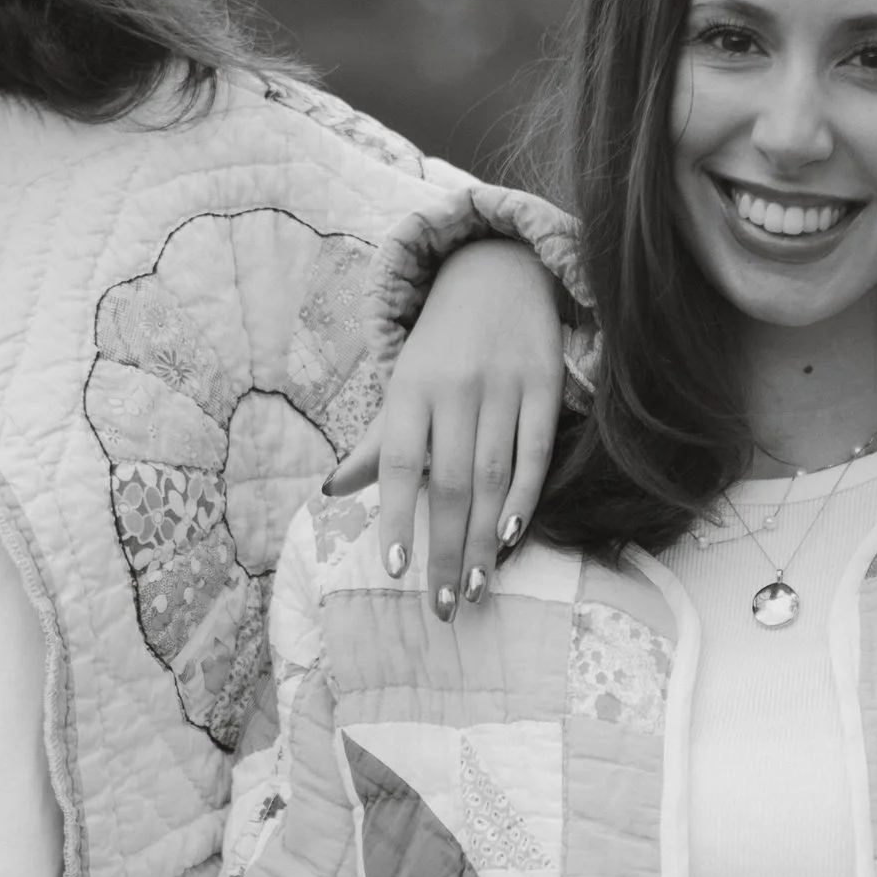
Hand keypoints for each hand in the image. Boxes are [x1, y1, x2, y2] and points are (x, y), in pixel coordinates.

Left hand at [324, 238, 565, 622]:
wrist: (499, 271)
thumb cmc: (443, 345)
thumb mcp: (404, 384)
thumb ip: (376, 443)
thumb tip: (332, 493)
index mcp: (410, 388)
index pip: (398, 462)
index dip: (396, 515)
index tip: (396, 569)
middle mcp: (455, 387)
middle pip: (450, 482)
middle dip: (447, 550)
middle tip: (445, 606)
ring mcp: (503, 387)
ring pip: (493, 476)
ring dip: (485, 540)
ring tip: (477, 590)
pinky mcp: (545, 386)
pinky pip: (536, 452)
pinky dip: (526, 497)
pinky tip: (513, 537)